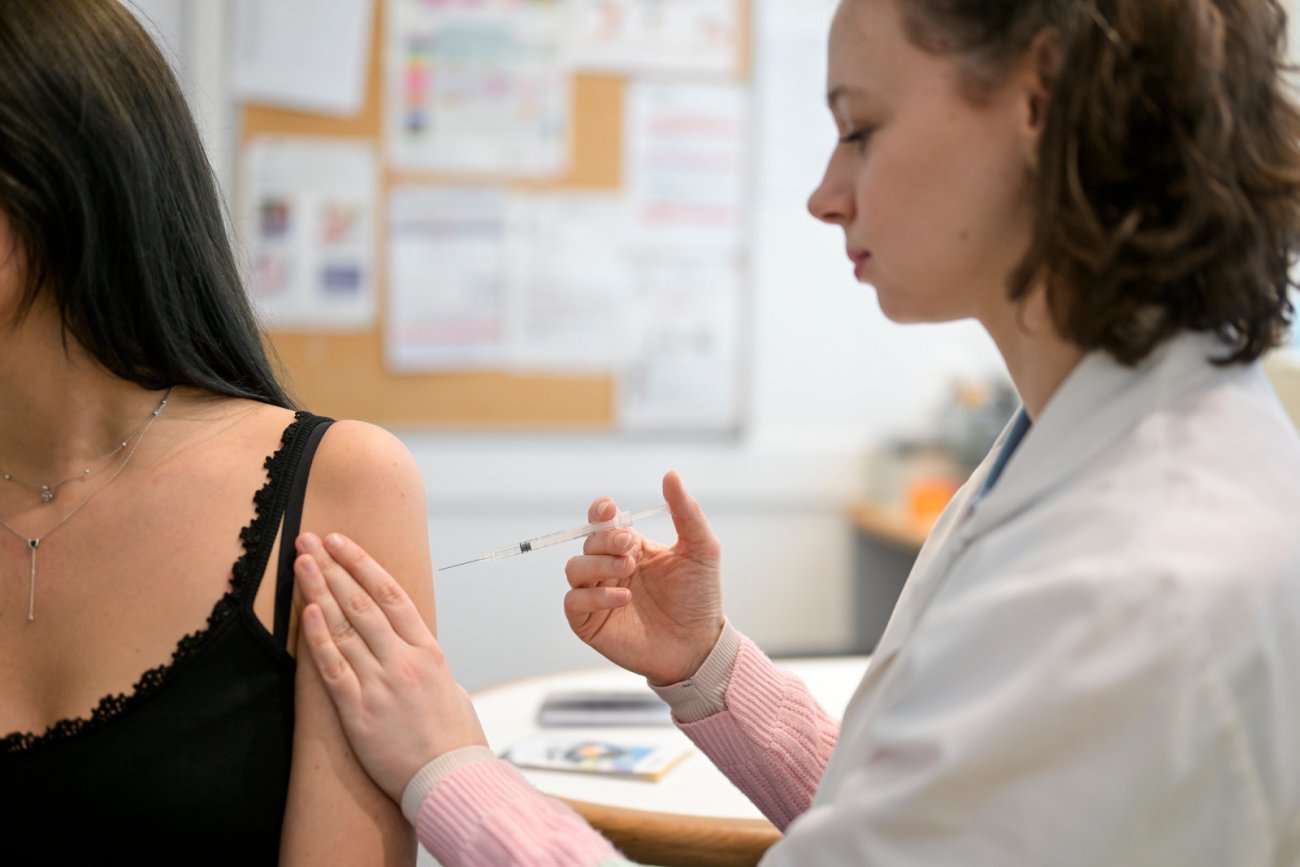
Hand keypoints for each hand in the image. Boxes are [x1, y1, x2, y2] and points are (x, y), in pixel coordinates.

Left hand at [294, 532, 486, 803]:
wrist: (451, 780)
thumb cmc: (455, 739)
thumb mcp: (451, 689)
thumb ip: (429, 665)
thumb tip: (415, 651)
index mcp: (429, 651)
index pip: (392, 594)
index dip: (362, 564)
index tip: (341, 542)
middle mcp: (404, 661)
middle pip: (362, 603)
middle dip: (333, 567)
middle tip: (309, 540)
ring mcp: (381, 684)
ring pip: (344, 627)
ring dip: (320, 592)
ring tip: (301, 564)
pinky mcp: (360, 712)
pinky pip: (334, 668)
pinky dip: (318, 639)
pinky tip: (306, 612)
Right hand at [564, 471, 724, 685]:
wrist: (700, 645)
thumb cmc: (700, 598)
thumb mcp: (700, 549)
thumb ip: (686, 512)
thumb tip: (671, 475)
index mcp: (630, 548)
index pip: (603, 522)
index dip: (600, 512)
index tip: (608, 509)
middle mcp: (610, 569)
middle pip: (587, 542)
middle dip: (605, 540)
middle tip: (631, 547)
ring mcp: (598, 596)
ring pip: (574, 568)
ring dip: (597, 564)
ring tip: (627, 570)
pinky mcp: (591, 624)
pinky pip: (574, 602)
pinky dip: (594, 596)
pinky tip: (624, 598)